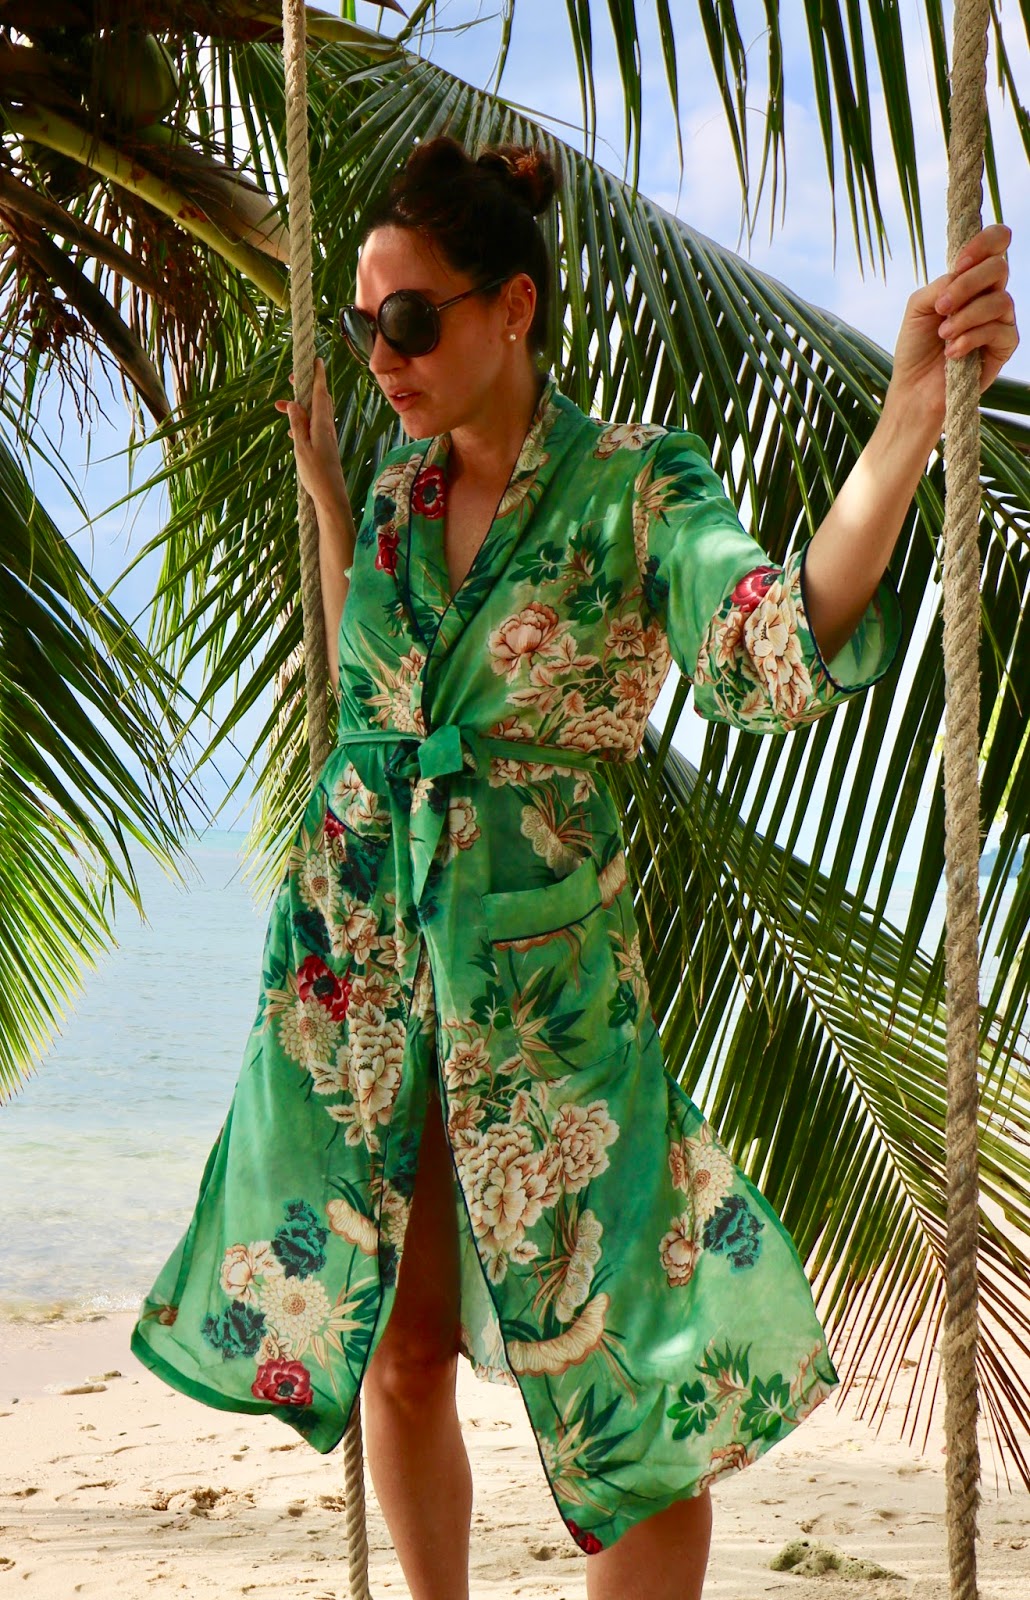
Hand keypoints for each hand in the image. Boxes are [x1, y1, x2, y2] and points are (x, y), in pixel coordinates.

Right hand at [275, 356, 347, 507]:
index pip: (320, 393)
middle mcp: (327, 427)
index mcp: (322, 424)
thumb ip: (297, 425)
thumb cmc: (316, 474)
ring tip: (278, 406)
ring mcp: (326, 437)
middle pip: (317, 400)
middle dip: (304, 387)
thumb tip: (294, 403)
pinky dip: (301, 423)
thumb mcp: (301, 448)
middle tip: (291, 378)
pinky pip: (312, 427)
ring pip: (313, 414)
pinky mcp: (324, 446)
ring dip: (298, 407)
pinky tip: (292, 430)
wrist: (331, 496)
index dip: (318, 376)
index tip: (317, 359)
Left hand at [885, 223, 1018, 428]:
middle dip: (968, 284)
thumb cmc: (915, 347)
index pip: (996, 243)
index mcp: (971, 279)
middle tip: (941, 307)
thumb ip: (940, 285)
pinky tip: (953, 352)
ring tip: (943, 335)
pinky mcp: (1005, 346)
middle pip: (999, 267)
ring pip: (1000, 301)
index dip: (985, 242)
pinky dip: (972, 338)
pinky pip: (1000, 330)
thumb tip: (961, 276)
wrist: (914, 388)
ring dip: (966, 317)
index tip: (959, 263)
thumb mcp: (918, 307)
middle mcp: (990, 295)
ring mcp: (1000, 320)